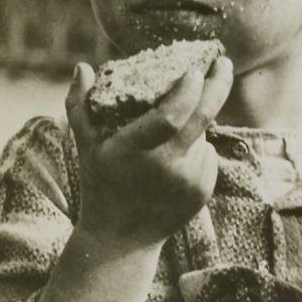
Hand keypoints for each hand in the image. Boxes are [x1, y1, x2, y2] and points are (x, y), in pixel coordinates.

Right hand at [66, 55, 233, 247]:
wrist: (122, 238)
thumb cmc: (100, 183)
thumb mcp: (84, 145)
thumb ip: (79, 105)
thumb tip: (84, 67)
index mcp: (135, 151)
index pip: (170, 116)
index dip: (187, 91)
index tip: (194, 69)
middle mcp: (167, 166)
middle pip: (203, 117)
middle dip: (217, 84)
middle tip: (222, 62)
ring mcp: (189, 180)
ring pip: (203, 135)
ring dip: (194, 123)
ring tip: (169, 134)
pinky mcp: (203, 191)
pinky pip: (207, 154)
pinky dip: (196, 146)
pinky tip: (175, 158)